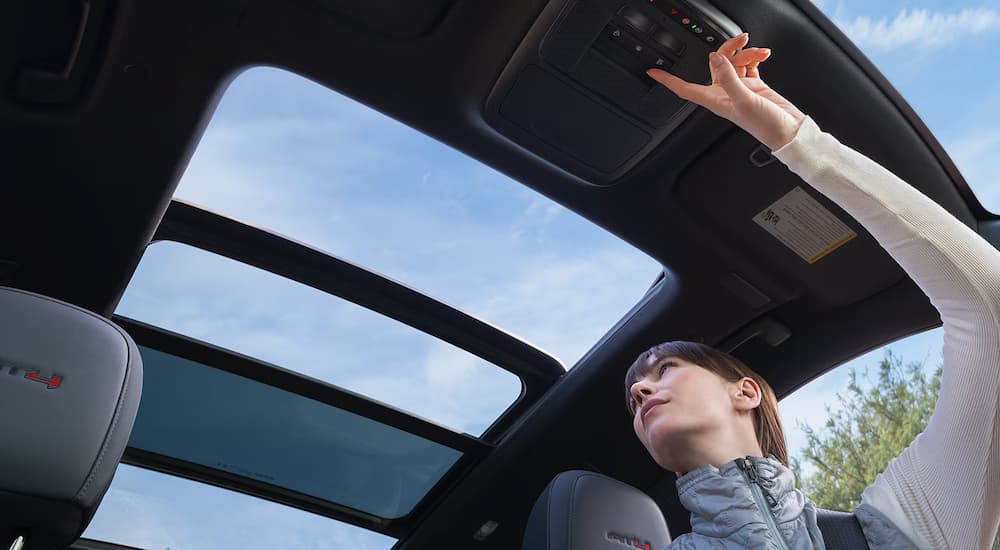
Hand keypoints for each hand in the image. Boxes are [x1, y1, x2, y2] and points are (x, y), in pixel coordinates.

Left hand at [646, 33, 805, 150]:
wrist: (788, 131)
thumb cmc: (765, 125)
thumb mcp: (744, 101)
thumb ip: (728, 78)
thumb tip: (715, 59)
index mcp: (715, 100)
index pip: (684, 89)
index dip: (668, 81)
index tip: (654, 72)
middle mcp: (724, 93)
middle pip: (716, 64)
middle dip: (728, 49)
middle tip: (741, 41)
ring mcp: (739, 88)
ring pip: (734, 61)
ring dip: (747, 53)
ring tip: (759, 53)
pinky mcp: (753, 84)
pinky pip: (748, 64)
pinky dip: (755, 57)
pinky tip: (763, 55)